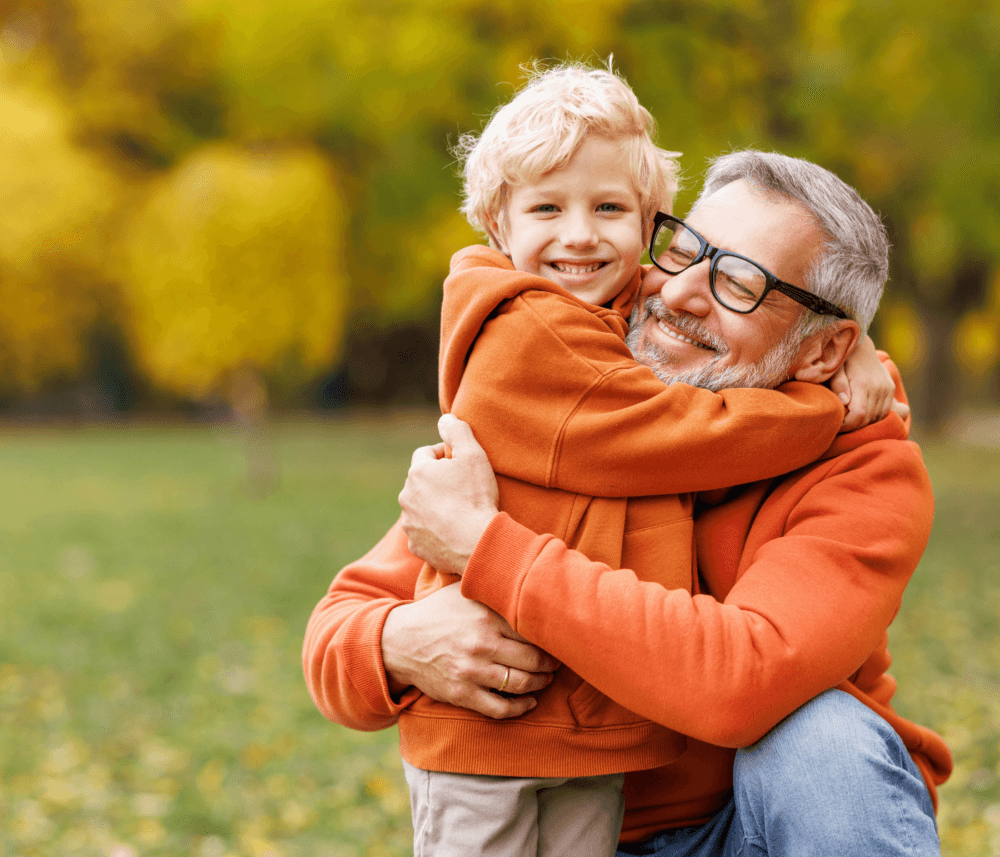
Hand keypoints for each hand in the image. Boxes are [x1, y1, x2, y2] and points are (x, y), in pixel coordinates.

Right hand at [381, 584, 558, 718]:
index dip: (550, 637)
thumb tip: (529, 579)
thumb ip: (493, 590)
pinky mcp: (461, 693)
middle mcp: (481, 644)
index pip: (531, 630)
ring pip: (520, 684)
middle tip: (557, 663)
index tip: (559, 639)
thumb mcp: (464, 593)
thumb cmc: (438, 613)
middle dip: (551, 665)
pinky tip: (529, 702)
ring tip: (546, 680)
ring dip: (540, 684)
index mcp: (486, 617)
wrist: (400, 640)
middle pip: (533, 660)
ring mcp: (471, 671)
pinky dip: (520, 708)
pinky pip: (500, 708)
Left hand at [398, 414, 499, 574]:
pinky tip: (453, 531)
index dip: (444, 454)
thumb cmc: (475, 497)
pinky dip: (435, 530)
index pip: (425, 454)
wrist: (476, 543)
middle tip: (462, 487)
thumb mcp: (473, 454)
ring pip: (420, 507)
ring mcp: (409, 524)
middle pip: (420, 481)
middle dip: (438, 481)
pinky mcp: (416, 546)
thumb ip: (457, 431)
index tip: (460, 462)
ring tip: (458, 511)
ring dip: (434, 506)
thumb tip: (444, 418)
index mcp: (418, 473)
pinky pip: (423, 532)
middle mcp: (407, 497)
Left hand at [829, 336, 896, 431]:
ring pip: (878, 417)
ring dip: (864, 424)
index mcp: (862, 383)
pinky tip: (861, 416)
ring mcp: (886, 388)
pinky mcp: (890, 389)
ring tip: (849, 420)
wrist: (860, 346)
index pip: (858, 414)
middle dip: (853, 426)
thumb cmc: (841, 359)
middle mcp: (878, 387)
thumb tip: (844, 402)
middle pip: (868, 419)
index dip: (847, 425)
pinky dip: (873, 417)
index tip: (836, 426)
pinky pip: (885, 411)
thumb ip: (838, 384)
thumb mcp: (835, 368)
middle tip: (840, 426)